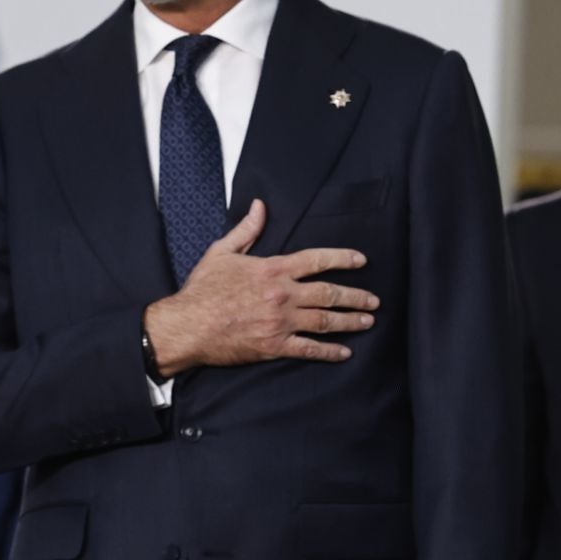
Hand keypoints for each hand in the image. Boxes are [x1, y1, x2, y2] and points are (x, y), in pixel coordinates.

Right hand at [143, 199, 377, 371]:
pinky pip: (309, 349)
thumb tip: (259, 206)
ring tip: (367, 322)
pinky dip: (329, 352)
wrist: (187, 326)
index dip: (342, 259)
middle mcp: (282, 295)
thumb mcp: (222, 253)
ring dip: (350, 321)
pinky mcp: (274, 346)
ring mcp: (280, 322)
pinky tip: (344, 352)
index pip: (317, 260)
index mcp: (272, 269)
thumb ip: (246, 230)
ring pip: (325, 320)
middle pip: (329, 293)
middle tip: (373, 300)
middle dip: (355, 296)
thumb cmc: (202, 290)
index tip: (361, 261)